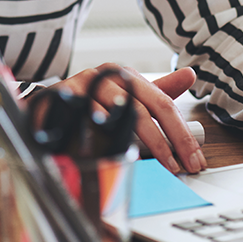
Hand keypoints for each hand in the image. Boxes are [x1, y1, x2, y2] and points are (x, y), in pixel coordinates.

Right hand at [45, 63, 206, 174]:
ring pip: (118, 115)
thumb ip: (158, 91)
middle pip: (143, 110)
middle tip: (179, 166)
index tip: (193, 160)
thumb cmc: (92, 101)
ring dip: (139, 143)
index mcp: (127, 75)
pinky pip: (89, 119)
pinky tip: (115, 151)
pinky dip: (103, 136)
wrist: (49, 103)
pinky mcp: (66, 97)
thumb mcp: (128, 94)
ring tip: (156, 163)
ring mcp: (85, 85)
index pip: (162, 102)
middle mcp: (108, 76)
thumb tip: (190, 74)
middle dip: (165, 142)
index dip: (180, 133)